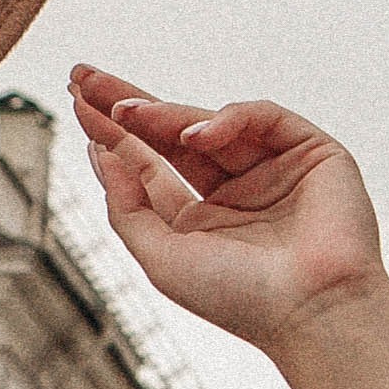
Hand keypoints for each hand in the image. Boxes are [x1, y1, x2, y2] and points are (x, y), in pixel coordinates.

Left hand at [68, 62, 388, 388]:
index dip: (114, 136)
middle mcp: (235, 191)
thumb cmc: (241, 299)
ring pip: (210, 124)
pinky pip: (262, 117)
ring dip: (165, 113)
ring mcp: (273, 168)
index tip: (77, 105)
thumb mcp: (162, 258)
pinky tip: (195, 134)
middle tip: (83, 76)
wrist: (312, 312)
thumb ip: (127, 209)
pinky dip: (227, 119)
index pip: (150, 165)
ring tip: (125, 110)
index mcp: (202, 220)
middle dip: (127, 104)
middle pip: (172, 135)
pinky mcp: (311, 151)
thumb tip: (101, 156)